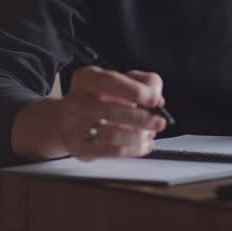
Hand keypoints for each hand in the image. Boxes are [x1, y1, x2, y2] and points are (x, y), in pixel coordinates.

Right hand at [21, 66, 166, 160]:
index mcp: (87, 78)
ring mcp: (74, 125)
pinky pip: (110, 151)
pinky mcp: (79, 147)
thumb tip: (155, 94)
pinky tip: (144, 145)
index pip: (110, 82)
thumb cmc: (103, 98)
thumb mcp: (123, 81)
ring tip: (150, 134)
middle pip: (111, 111)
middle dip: (141, 119)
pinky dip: (133, 149)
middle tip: (159, 122)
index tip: (155, 100)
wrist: (72, 119)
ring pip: (111, 134)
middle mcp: (76, 101)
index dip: (135, 91)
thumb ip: (144, 82)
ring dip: (137, 136)